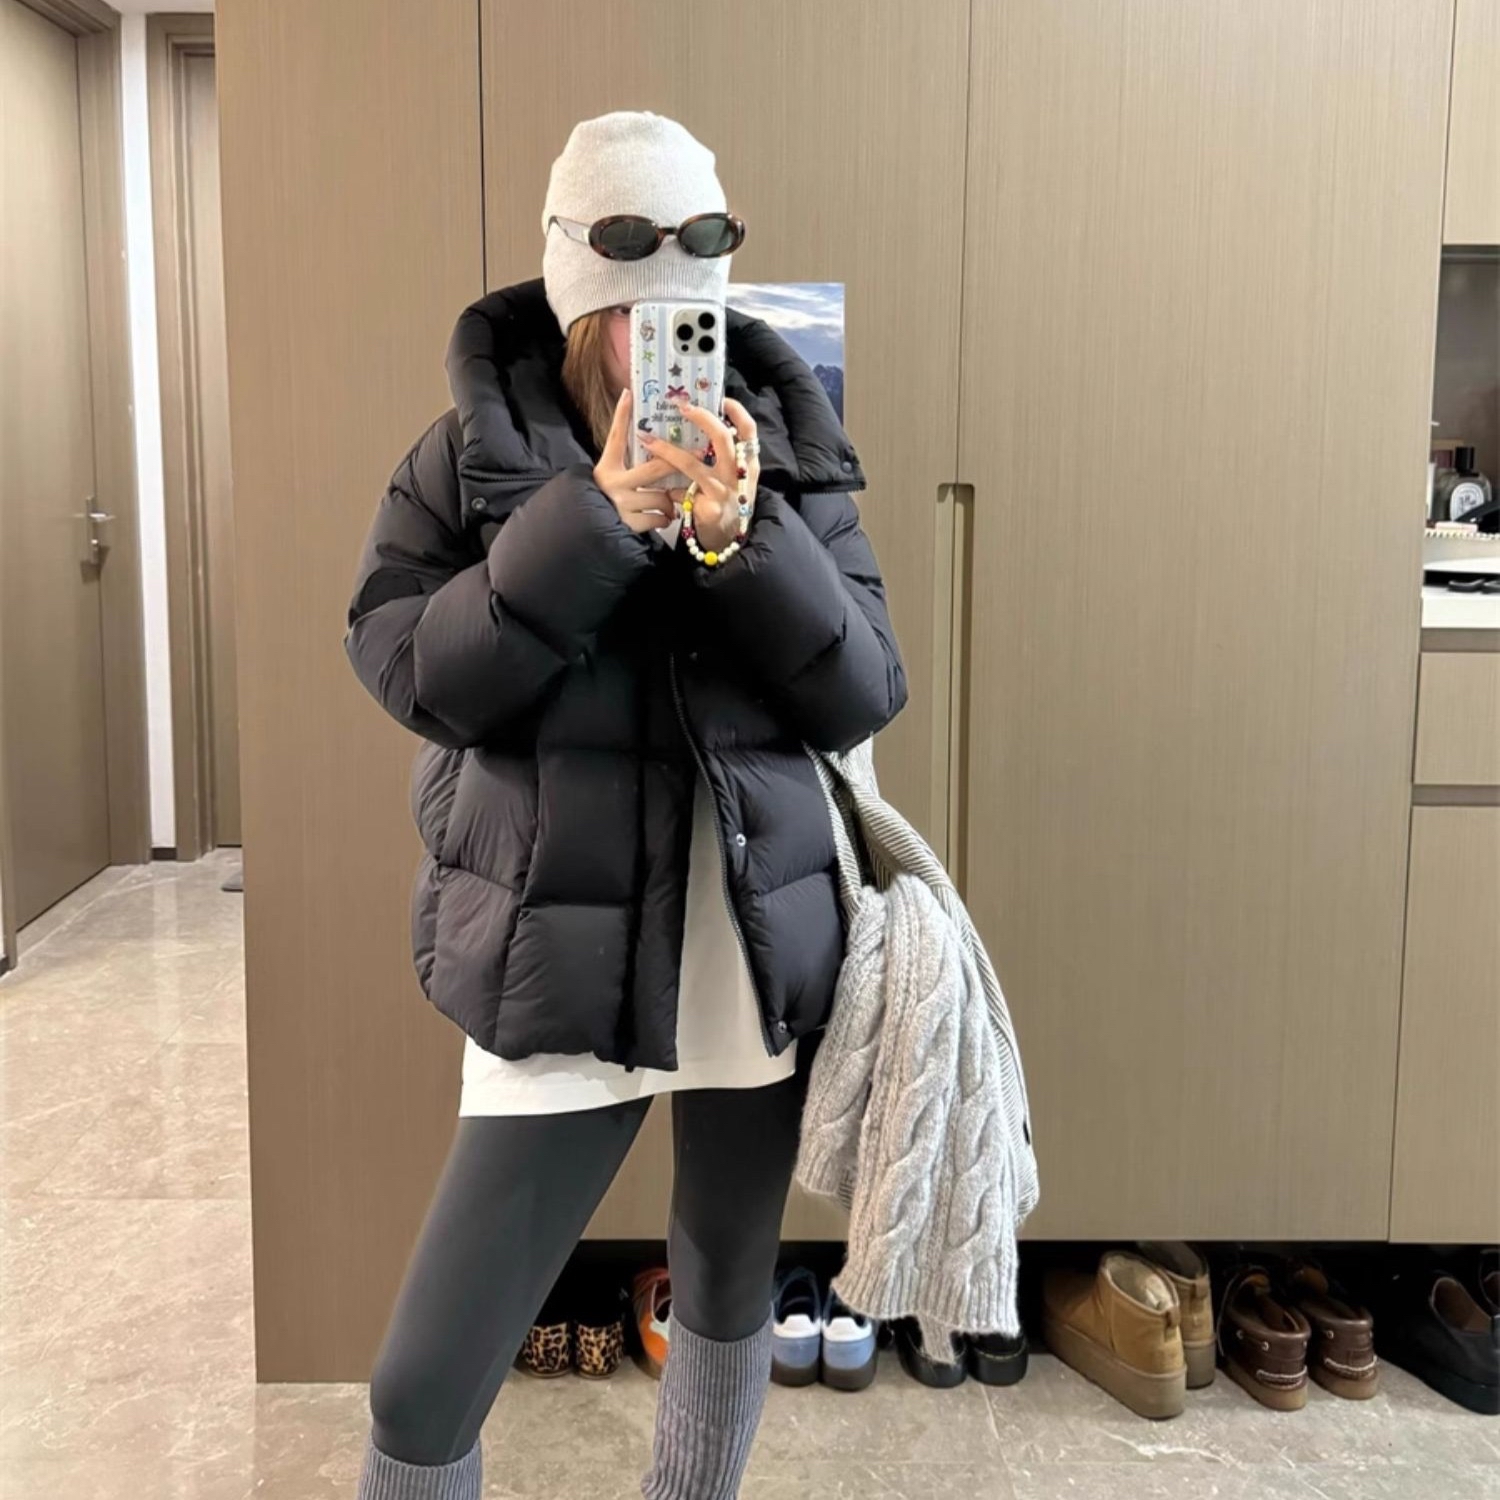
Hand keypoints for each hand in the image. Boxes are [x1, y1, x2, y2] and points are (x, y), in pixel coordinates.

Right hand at [593, 388, 679, 533]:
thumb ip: (624, 447)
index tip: (630, 393)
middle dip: (679, 462)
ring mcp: (621, 504)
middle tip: (700, 454)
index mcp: (608, 466)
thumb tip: (629, 400)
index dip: (622, 414)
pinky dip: (665, 518)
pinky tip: (663, 517)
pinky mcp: (629, 524)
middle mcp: (613, 483)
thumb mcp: (613, 471)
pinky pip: (659, 518)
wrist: (594, 530)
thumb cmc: (611, 497)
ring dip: (671, 500)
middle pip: (655, 468)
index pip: (616, 436)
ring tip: (671, 500)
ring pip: (661, 497)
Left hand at [639, 396, 758, 553]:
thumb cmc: (724, 502)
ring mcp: (725, 493)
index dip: (737, 412)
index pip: (749, 431)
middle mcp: (739, 475)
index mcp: (747, 464)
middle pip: (723, 439)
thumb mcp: (730, 477)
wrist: (728, 541)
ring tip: (647, 439)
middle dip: (702, 419)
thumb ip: (718, 456)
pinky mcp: (710, 510)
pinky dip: (671, 491)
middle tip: (682, 406)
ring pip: (693, 465)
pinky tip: (664, 492)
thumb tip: (693, 423)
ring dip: (667, 451)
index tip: (721, 398)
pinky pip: (682, 493)